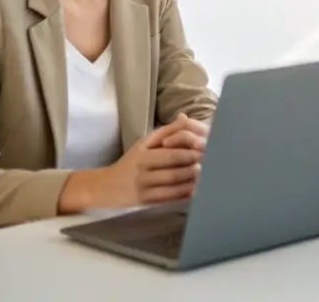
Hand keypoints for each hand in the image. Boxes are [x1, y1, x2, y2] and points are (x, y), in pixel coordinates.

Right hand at [59, 116, 204, 212]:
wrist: (107, 186)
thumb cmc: (131, 162)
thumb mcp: (144, 143)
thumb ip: (166, 131)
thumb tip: (185, 117)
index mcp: (143, 154)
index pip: (172, 153)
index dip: (191, 152)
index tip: (206, 150)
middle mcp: (142, 171)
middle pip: (175, 169)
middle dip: (194, 166)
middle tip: (211, 163)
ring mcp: (143, 188)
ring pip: (173, 185)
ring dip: (192, 181)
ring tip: (206, 175)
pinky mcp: (145, 202)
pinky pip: (168, 198)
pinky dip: (183, 194)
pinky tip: (194, 190)